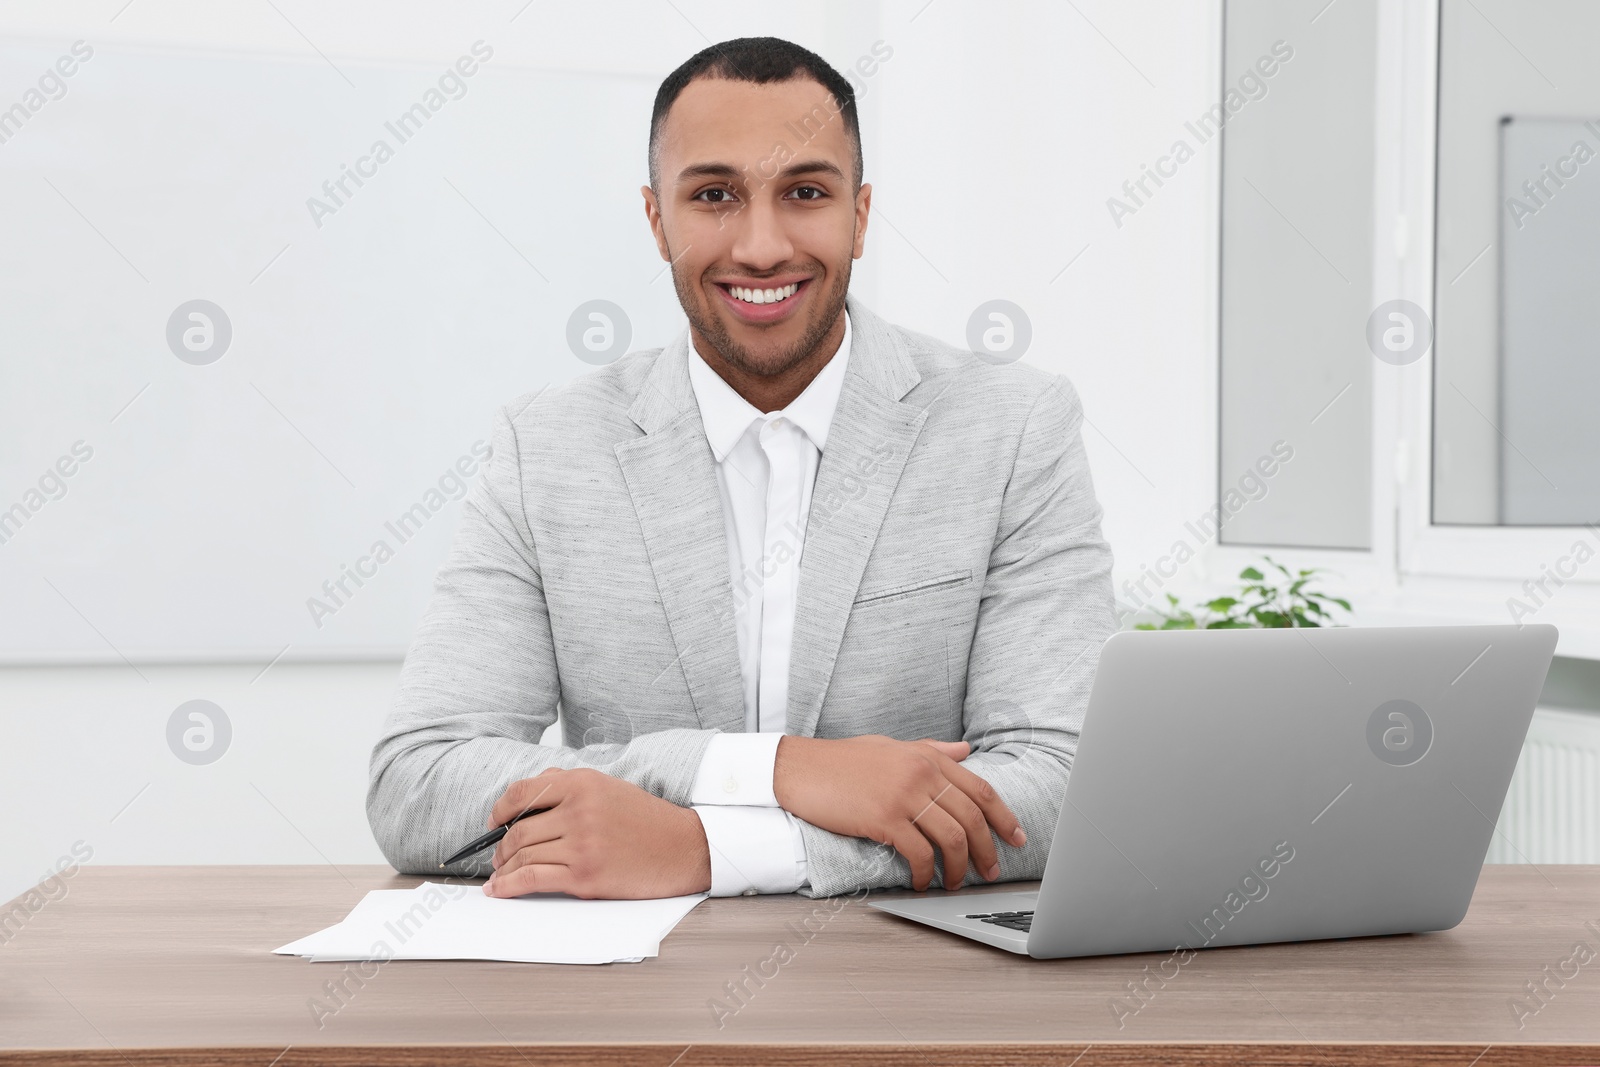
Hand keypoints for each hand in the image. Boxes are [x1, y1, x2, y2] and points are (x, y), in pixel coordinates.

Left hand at [482, 767, 711, 898]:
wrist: (683, 848)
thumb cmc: (646, 820)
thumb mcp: (608, 787)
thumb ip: (567, 785)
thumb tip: (525, 797)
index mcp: (583, 784)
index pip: (523, 792)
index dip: (500, 810)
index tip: (493, 822)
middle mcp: (579, 811)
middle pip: (519, 830)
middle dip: (501, 846)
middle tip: (498, 856)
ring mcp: (581, 845)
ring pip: (522, 855)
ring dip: (503, 868)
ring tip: (500, 874)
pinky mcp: (584, 877)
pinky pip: (533, 879)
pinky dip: (509, 886)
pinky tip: (500, 890)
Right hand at [773, 735, 1025, 891]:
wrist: (797, 767)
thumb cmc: (841, 760)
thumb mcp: (891, 747)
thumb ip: (931, 750)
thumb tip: (966, 751)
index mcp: (927, 757)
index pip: (981, 789)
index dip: (1004, 816)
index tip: (1017, 838)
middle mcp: (921, 773)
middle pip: (972, 817)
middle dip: (987, 850)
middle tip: (991, 871)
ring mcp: (903, 795)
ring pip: (951, 838)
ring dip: (959, 868)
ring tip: (956, 883)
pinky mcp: (883, 818)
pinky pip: (918, 853)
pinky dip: (925, 873)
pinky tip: (922, 883)